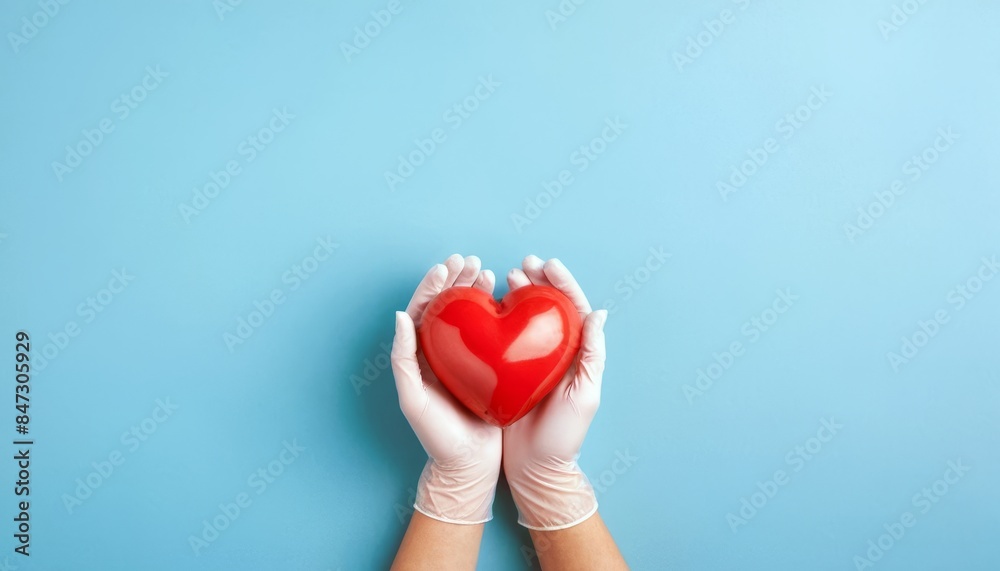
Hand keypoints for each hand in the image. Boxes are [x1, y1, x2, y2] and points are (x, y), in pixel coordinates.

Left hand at [391, 254, 502, 523]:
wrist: (468, 466)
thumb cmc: (437, 437)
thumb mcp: (414, 401)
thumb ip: (403, 359)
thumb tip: (401, 316)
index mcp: (419, 356)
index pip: (423, 310)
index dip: (433, 285)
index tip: (447, 267)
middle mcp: (441, 352)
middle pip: (446, 306)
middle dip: (456, 280)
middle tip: (469, 261)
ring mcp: (464, 358)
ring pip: (468, 314)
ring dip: (474, 289)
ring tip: (486, 270)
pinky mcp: (487, 366)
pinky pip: (489, 332)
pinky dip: (494, 311)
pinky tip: (503, 297)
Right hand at [502, 255, 608, 529]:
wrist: (536, 467)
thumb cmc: (564, 436)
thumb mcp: (585, 395)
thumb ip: (593, 354)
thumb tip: (599, 313)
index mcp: (576, 354)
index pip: (572, 309)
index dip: (562, 284)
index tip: (548, 265)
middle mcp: (552, 352)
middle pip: (546, 307)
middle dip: (537, 281)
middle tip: (522, 263)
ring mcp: (528, 360)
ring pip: (524, 317)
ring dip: (517, 293)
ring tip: (505, 276)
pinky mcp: (506, 371)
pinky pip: (502, 337)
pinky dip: (496, 317)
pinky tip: (487, 304)